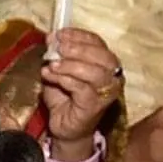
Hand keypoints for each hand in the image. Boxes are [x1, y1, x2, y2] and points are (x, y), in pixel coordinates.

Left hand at [35, 27, 126, 151]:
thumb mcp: (60, 71)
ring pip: (94, 72)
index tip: (58, 34)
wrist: (65, 127)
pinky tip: (50, 76)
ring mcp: (106, 92)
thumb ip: (57, 55)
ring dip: (69, 65)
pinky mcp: (96, 105)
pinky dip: (65, 79)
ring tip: (51, 64)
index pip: (97, 42)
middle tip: (56, 47)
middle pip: (101, 55)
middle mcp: (112, 75)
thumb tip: (51, 39)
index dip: (77, 35)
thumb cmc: (65, 98)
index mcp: (105, 62)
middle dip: (76, 48)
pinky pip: (82, 88)